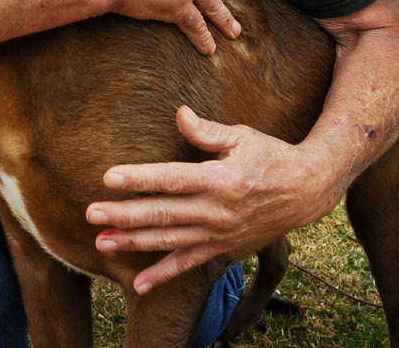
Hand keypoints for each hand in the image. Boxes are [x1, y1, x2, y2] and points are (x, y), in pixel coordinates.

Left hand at [85, 105, 338, 293]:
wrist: (307, 191)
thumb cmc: (272, 156)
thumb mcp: (243, 135)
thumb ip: (207, 130)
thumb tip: (179, 114)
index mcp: (220, 178)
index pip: (172, 179)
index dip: (140, 178)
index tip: (110, 177)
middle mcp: (217, 210)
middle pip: (163, 213)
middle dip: (125, 215)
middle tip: (91, 213)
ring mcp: (219, 233)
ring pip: (169, 241)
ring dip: (134, 242)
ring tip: (102, 242)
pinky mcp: (223, 247)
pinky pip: (188, 264)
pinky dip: (162, 276)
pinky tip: (138, 284)